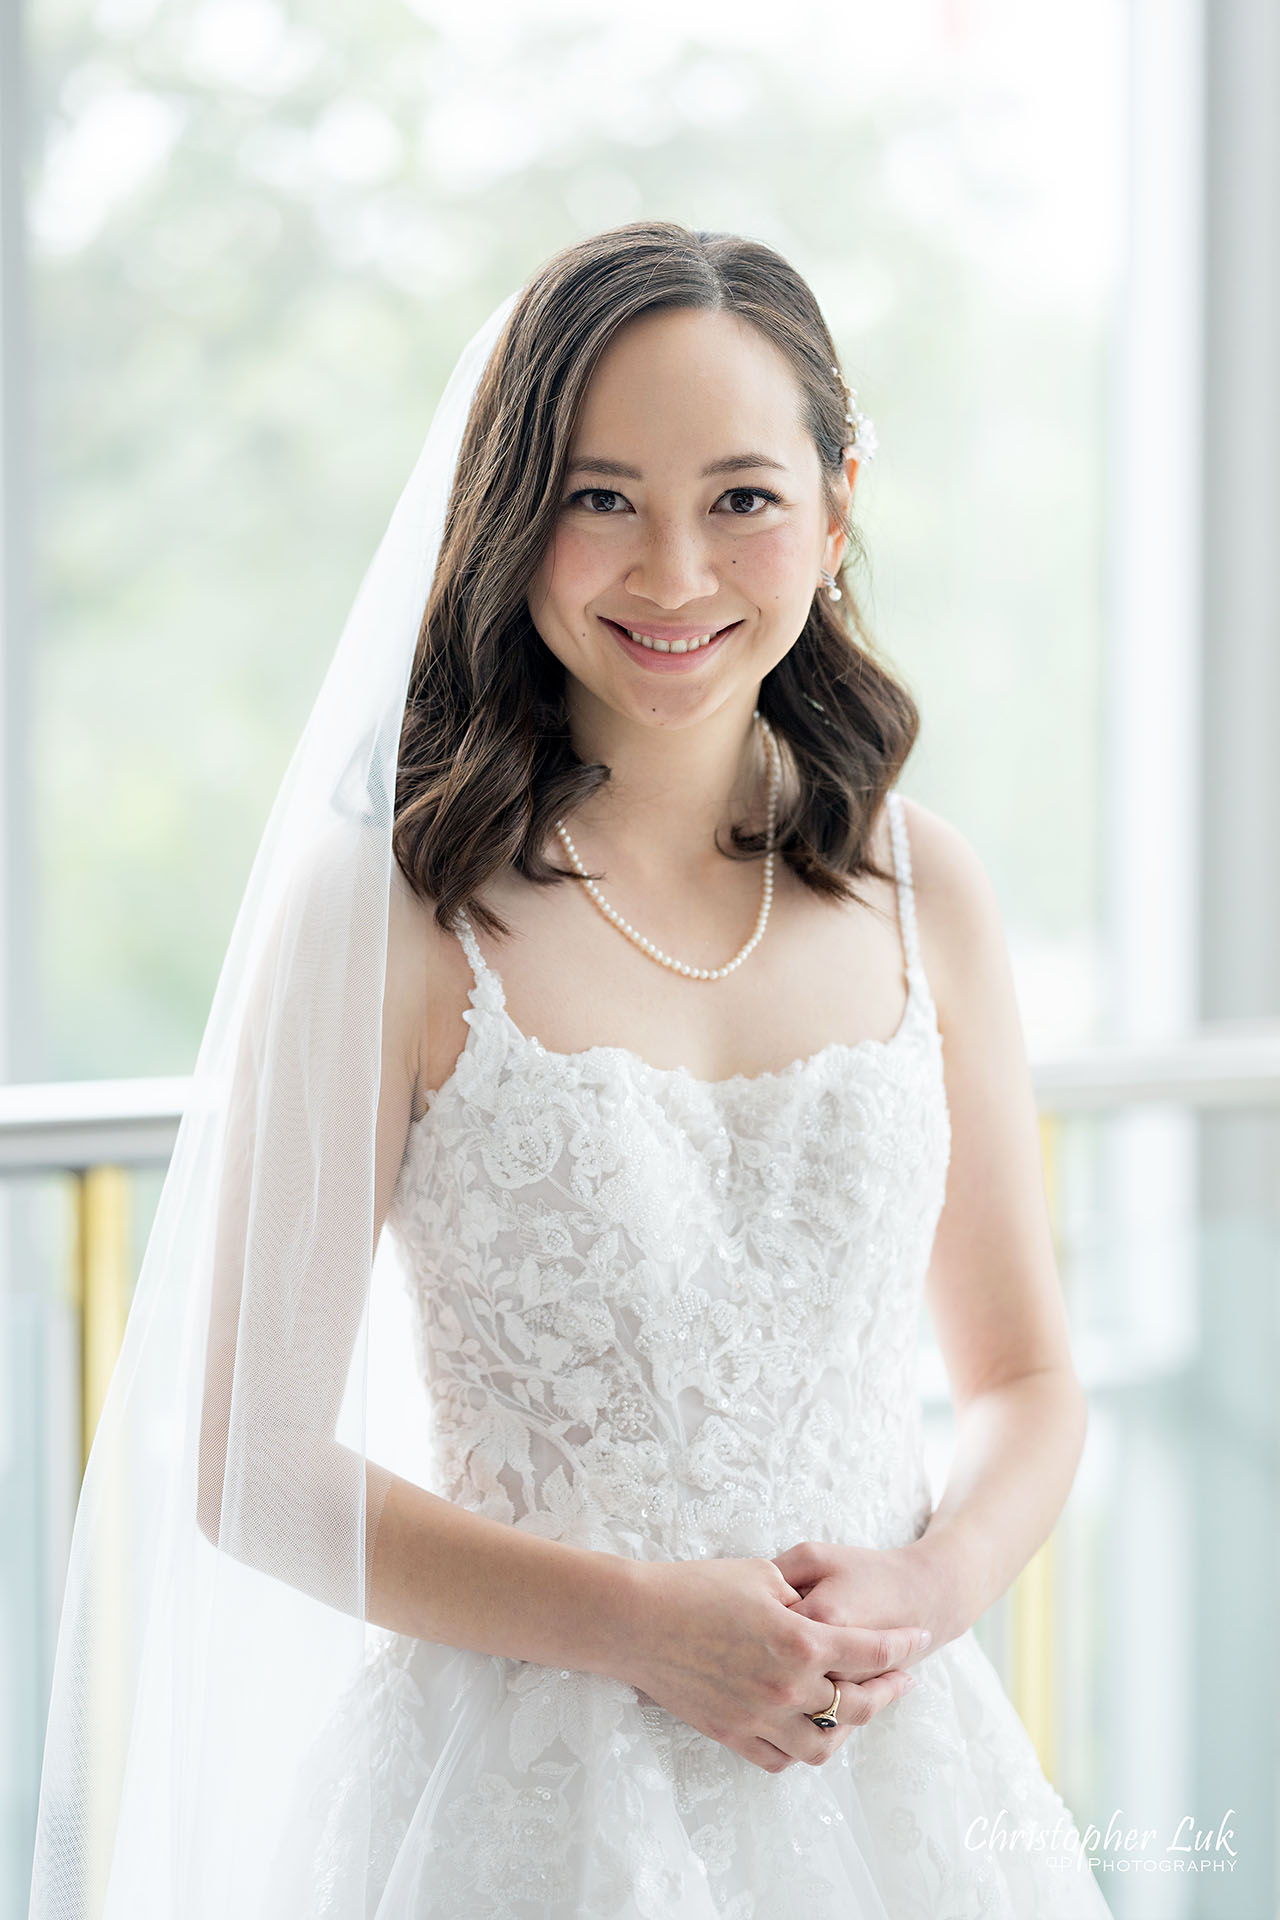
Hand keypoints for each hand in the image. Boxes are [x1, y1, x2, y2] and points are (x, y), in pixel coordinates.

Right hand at [612, 1553, 930, 1774]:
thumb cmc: (697, 1586)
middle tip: (900, 1678)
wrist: (637, 1621)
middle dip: (887, 1691)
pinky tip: (806, 1726)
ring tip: (854, 1708)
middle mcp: (786, 1688)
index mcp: (799, 1641)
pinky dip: (801, 1747)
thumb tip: (821, 1616)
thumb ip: (802, 1600)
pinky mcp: (731, 1734)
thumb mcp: (762, 1574)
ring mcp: (758, 1718)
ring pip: (823, 1744)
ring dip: (847, 1728)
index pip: (869, 1651)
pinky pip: (780, 1758)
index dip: (901, 1646)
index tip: (918, 1640)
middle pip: (856, 1705)